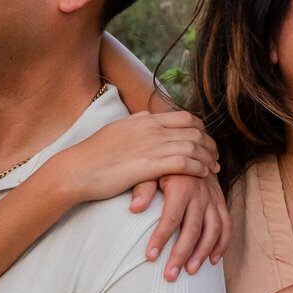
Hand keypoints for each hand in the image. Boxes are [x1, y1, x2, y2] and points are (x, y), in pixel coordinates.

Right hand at [50, 110, 218, 199]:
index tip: (205, 141)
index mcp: (144, 119)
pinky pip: (184, 163)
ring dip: (208, 157)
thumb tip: (146, 118)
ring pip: (192, 146)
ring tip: (214, 168)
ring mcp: (151, 146)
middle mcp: (151, 128)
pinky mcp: (149, 165)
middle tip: (215, 155)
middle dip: (209, 143)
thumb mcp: (117, 130)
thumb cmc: (93, 155)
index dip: (200, 129)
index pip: (184, 117)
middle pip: (193, 131)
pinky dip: (198, 167)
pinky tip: (203, 174)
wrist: (76, 169)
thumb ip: (136, 125)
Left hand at [138, 172, 230, 280]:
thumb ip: (143, 188)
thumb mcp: (151, 170)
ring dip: (202, 253)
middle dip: (181, 255)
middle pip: (192, 229)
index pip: (171, 218)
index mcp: (182, 186)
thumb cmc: (164, 164)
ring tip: (190, 272)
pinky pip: (226, 226)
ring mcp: (213, 199)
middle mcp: (201, 194)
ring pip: (213, 231)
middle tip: (169, 276)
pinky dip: (222, 244)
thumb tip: (133, 209)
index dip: (160, 238)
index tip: (150, 257)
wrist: (190, 148)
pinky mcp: (220, 202)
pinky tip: (212, 260)